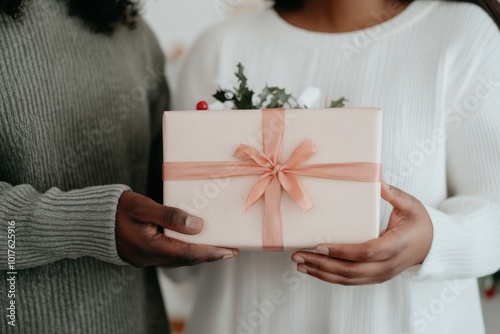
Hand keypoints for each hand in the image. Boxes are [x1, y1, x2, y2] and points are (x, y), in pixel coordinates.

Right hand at [116, 191, 238, 266]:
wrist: (90, 221)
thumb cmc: (116, 209)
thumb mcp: (143, 206)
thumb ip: (169, 216)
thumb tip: (198, 225)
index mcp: (151, 247)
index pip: (189, 254)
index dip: (212, 253)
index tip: (231, 250)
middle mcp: (151, 258)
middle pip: (187, 260)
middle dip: (210, 255)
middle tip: (232, 249)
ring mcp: (146, 258)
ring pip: (179, 259)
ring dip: (199, 254)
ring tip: (218, 246)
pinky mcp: (144, 255)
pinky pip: (170, 256)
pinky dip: (186, 251)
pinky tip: (193, 243)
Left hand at [291, 183, 432, 284]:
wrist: (433, 246)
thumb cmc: (421, 223)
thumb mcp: (411, 205)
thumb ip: (393, 193)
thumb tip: (375, 177)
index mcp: (396, 246)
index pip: (366, 252)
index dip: (342, 251)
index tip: (319, 245)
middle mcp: (387, 266)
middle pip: (351, 270)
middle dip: (321, 264)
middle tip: (298, 255)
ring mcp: (381, 275)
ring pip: (348, 279)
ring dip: (321, 273)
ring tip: (300, 263)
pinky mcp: (374, 278)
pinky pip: (350, 280)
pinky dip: (329, 277)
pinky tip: (314, 269)